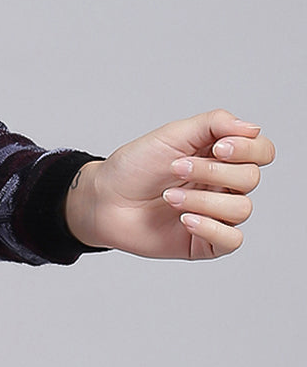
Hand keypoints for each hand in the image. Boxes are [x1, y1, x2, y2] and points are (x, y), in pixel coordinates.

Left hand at [65, 108, 274, 259]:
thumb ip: (213, 124)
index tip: (218, 147)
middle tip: (176, 168)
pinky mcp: (206, 242)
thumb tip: (252, 127)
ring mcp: (216, 213)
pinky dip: (210, 226)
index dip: (249, 149)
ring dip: (202, 200)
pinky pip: (232, 240)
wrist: (105, 198)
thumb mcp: (172, 135)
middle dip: (212, 171)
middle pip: (251, 178)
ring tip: (169, 197)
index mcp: (220, 156)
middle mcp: (223, 185)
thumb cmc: (135, 165)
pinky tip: (184, 219)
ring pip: (241, 209)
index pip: (262, 151)